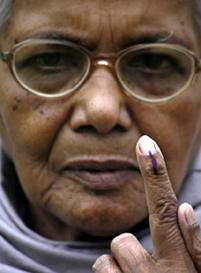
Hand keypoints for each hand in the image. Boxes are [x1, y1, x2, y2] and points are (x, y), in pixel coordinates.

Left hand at [93, 135, 200, 272]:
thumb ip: (194, 246)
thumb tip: (183, 208)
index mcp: (182, 265)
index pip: (164, 209)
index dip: (155, 173)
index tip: (145, 143)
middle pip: (123, 241)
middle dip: (126, 250)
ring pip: (110, 258)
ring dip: (121, 270)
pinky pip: (102, 271)